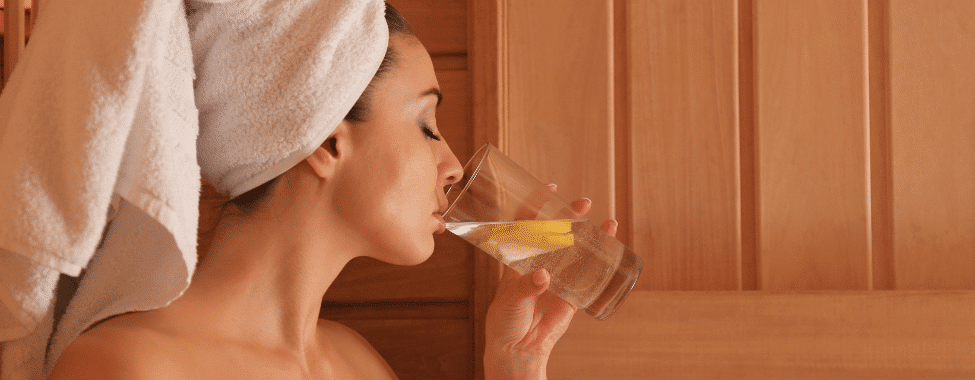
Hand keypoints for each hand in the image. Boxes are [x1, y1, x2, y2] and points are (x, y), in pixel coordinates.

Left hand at [484, 184, 618, 379]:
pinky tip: (610, 247)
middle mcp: (537, 263)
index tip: (549, 190)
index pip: (526, 225)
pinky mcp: (570, 294)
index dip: (536, 205)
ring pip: (574, 250)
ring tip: (606, 223)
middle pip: (555, 233)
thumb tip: (544, 276)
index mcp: (517, 259)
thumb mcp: (511, 300)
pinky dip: (599, 261)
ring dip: (589, 235)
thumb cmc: (505, 322)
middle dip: (569, 216)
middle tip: (583, 203)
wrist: (517, 350)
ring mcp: (556, 277)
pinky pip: (586, 275)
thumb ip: (526, 287)